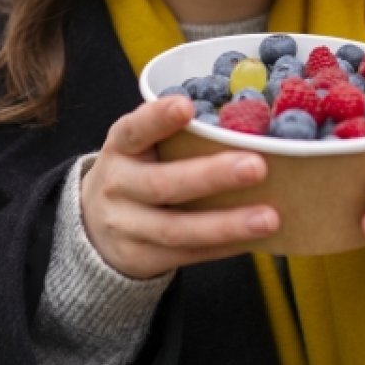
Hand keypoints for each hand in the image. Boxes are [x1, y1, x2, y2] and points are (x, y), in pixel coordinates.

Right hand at [80, 96, 279, 279]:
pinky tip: (253, 239)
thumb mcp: (142, 147)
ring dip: (226, 224)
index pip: (134, 130)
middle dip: (211, 176)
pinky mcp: (140, 258)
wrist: (96, 224)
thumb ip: (178, 136)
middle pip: (162, 184)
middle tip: (256, 167)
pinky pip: (186, 254)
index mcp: (121, 147)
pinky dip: (223, 247)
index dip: (158, 118)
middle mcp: (118, 186)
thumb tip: (247, 127)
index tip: (186, 106)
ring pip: (177, 229)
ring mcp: (126, 227)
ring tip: (268, 218)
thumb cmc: (138, 171)